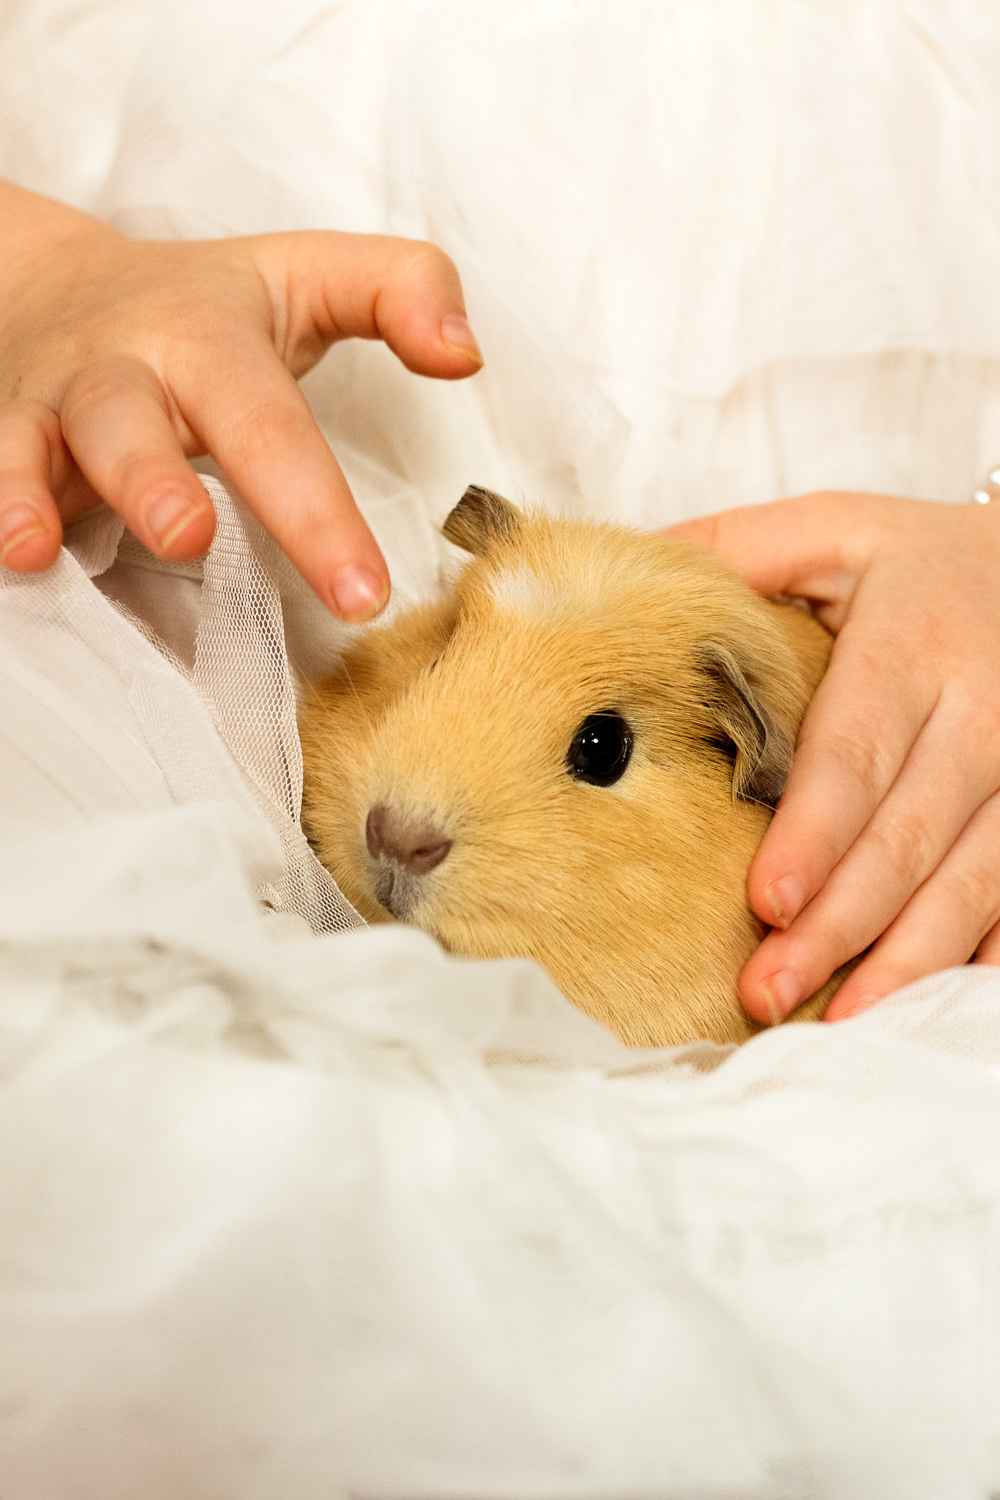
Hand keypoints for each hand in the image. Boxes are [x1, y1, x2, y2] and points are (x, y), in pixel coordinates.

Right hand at [0, 183, 482, 619]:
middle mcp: (123, 369)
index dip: (318, 509)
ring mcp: (50, 406)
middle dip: (156, 481)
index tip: (362, 596)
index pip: (272, 426)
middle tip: (189, 539)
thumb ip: (398, 291)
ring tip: (32, 546)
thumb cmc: (204, 308)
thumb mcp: (304, 277)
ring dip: (29, 490)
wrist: (55, 284)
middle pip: (135, 421)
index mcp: (210, 338)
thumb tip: (466, 355)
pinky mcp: (0, 436)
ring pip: (31, 441)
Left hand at [666, 492, 999, 1022]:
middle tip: (767, 989)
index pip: (857, 750)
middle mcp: (983, 712)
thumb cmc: (921, 557)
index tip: (769, 898)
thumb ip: (737, 550)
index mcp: (914, 644)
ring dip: (907, 958)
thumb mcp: (835, 530)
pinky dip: (976, 951)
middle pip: (910, 833)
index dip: (817, 830)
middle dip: (840, 922)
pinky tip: (924, 1001)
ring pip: (974, 879)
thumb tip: (620, 580)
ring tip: (841, 1019)